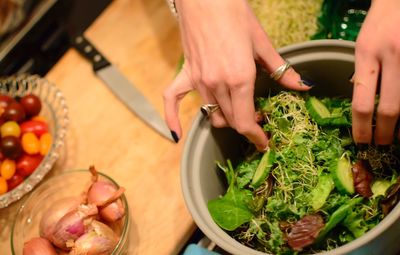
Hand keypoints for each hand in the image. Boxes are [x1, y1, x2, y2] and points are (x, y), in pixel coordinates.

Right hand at [163, 0, 311, 149]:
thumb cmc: (234, 14)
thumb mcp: (262, 42)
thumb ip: (281, 69)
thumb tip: (302, 86)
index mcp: (239, 78)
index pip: (245, 122)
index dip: (255, 137)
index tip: (263, 142)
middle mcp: (217, 84)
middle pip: (230, 120)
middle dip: (247, 126)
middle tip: (260, 120)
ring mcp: (199, 80)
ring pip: (212, 113)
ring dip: (227, 119)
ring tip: (240, 112)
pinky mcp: (186, 72)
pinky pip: (173, 100)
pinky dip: (173, 118)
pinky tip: (176, 134)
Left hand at [352, 0, 399, 144]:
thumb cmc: (382, 21)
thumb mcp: (364, 44)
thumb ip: (365, 72)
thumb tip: (364, 104)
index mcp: (366, 53)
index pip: (361, 102)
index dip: (361, 127)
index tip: (361, 141)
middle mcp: (392, 55)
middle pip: (389, 109)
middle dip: (385, 133)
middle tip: (382, 144)